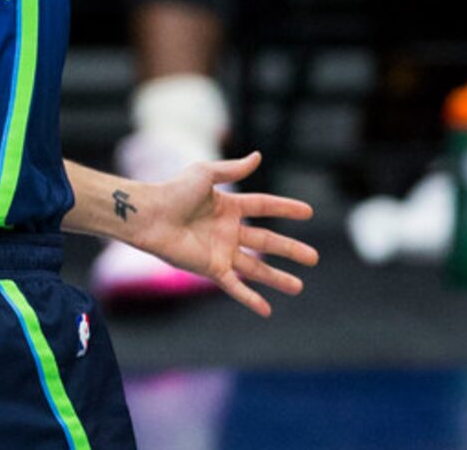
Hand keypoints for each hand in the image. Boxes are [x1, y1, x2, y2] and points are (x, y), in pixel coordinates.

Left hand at [129, 153, 316, 318]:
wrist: (152, 215)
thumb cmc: (174, 190)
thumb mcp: (206, 173)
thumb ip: (233, 169)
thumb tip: (258, 156)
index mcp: (229, 205)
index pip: (264, 206)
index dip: (286, 208)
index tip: (308, 212)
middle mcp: (229, 230)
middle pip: (267, 241)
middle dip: (290, 250)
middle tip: (314, 258)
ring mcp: (221, 251)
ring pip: (256, 267)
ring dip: (277, 278)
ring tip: (299, 287)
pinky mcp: (211, 268)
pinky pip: (235, 285)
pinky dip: (250, 298)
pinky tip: (267, 310)